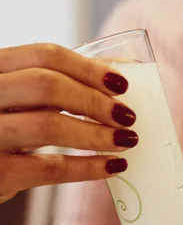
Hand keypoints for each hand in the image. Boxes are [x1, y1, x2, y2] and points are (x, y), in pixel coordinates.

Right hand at [0, 43, 137, 202]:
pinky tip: (112, 167)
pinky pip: (50, 168)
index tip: (121, 85)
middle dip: (95, 101)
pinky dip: (87, 167)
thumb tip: (115, 76)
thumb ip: (51, 87)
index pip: (43, 55)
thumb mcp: (16, 100)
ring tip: (126, 141)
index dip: (88, 68)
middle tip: (128, 117)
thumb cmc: (2, 131)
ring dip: (96, 134)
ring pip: (49, 126)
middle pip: (47, 86)